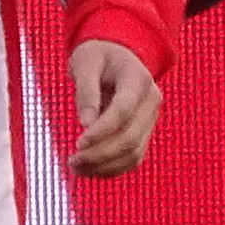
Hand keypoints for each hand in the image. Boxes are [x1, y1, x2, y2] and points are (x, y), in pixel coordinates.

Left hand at [64, 38, 159, 177]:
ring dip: (104, 166)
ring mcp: (150, 119)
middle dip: (100, 154)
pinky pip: (132, 158)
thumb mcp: (85, 63)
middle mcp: (151, 101)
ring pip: (133, 153)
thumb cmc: (98, 55)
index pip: (123, 111)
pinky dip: (112, 169)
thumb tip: (86, 124)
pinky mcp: (144, 132)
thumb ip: (86, 91)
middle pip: (130, 137)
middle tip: (73, 160)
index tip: (78, 143)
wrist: (117, 55)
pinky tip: (89, 170)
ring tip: (76, 168)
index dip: (101, 131)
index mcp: (139, 79)